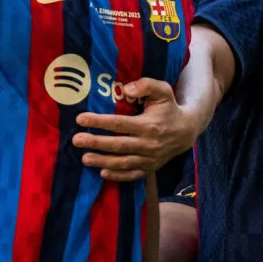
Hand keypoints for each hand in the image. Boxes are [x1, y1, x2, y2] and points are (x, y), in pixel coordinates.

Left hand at [72, 79, 202, 181]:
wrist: (186, 131)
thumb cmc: (169, 108)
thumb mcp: (162, 90)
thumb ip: (146, 85)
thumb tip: (126, 89)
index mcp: (149, 125)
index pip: (119, 124)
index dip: (99, 122)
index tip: (81, 118)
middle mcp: (148, 144)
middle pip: (118, 145)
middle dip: (95, 142)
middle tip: (76, 139)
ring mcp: (149, 159)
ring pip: (122, 162)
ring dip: (102, 161)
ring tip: (84, 158)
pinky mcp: (150, 168)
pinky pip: (132, 175)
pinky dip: (117, 176)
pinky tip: (102, 172)